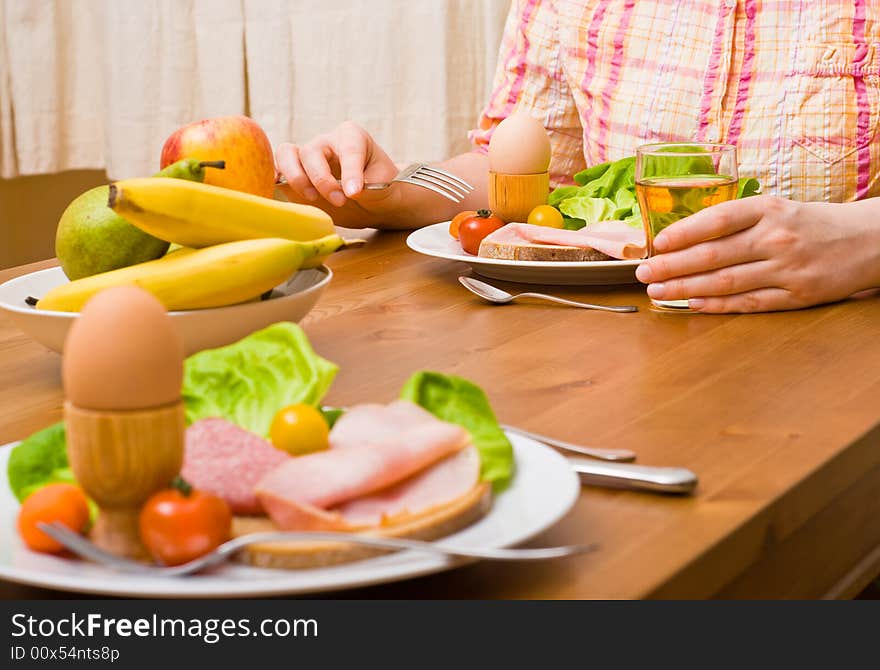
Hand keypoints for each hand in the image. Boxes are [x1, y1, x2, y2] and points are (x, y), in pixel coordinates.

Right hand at [275, 121, 404, 227]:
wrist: (373, 202)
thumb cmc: (381, 187)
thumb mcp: (385, 185)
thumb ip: (369, 187)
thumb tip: (347, 191)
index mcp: (352, 137)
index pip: (347, 149)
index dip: (350, 171)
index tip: (354, 193)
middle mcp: (326, 143)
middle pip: (311, 152)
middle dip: (322, 179)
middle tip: (339, 201)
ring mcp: (307, 157)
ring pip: (286, 154)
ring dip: (295, 177)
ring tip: (312, 198)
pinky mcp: (295, 175)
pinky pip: (277, 169)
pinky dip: (275, 179)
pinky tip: (280, 189)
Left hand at [635, 195, 879, 312]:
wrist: (869, 240)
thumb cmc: (811, 223)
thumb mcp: (778, 208)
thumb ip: (737, 220)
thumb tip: (682, 236)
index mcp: (770, 209)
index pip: (718, 219)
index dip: (682, 232)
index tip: (656, 243)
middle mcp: (777, 237)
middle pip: (713, 254)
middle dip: (671, 265)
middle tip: (642, 272)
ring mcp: (787, 269)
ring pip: (725, 281)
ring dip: (685, 288)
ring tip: (657, 290)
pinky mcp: (796, 296)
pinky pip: (748, 302)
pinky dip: (717, 305)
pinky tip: (692, 305)